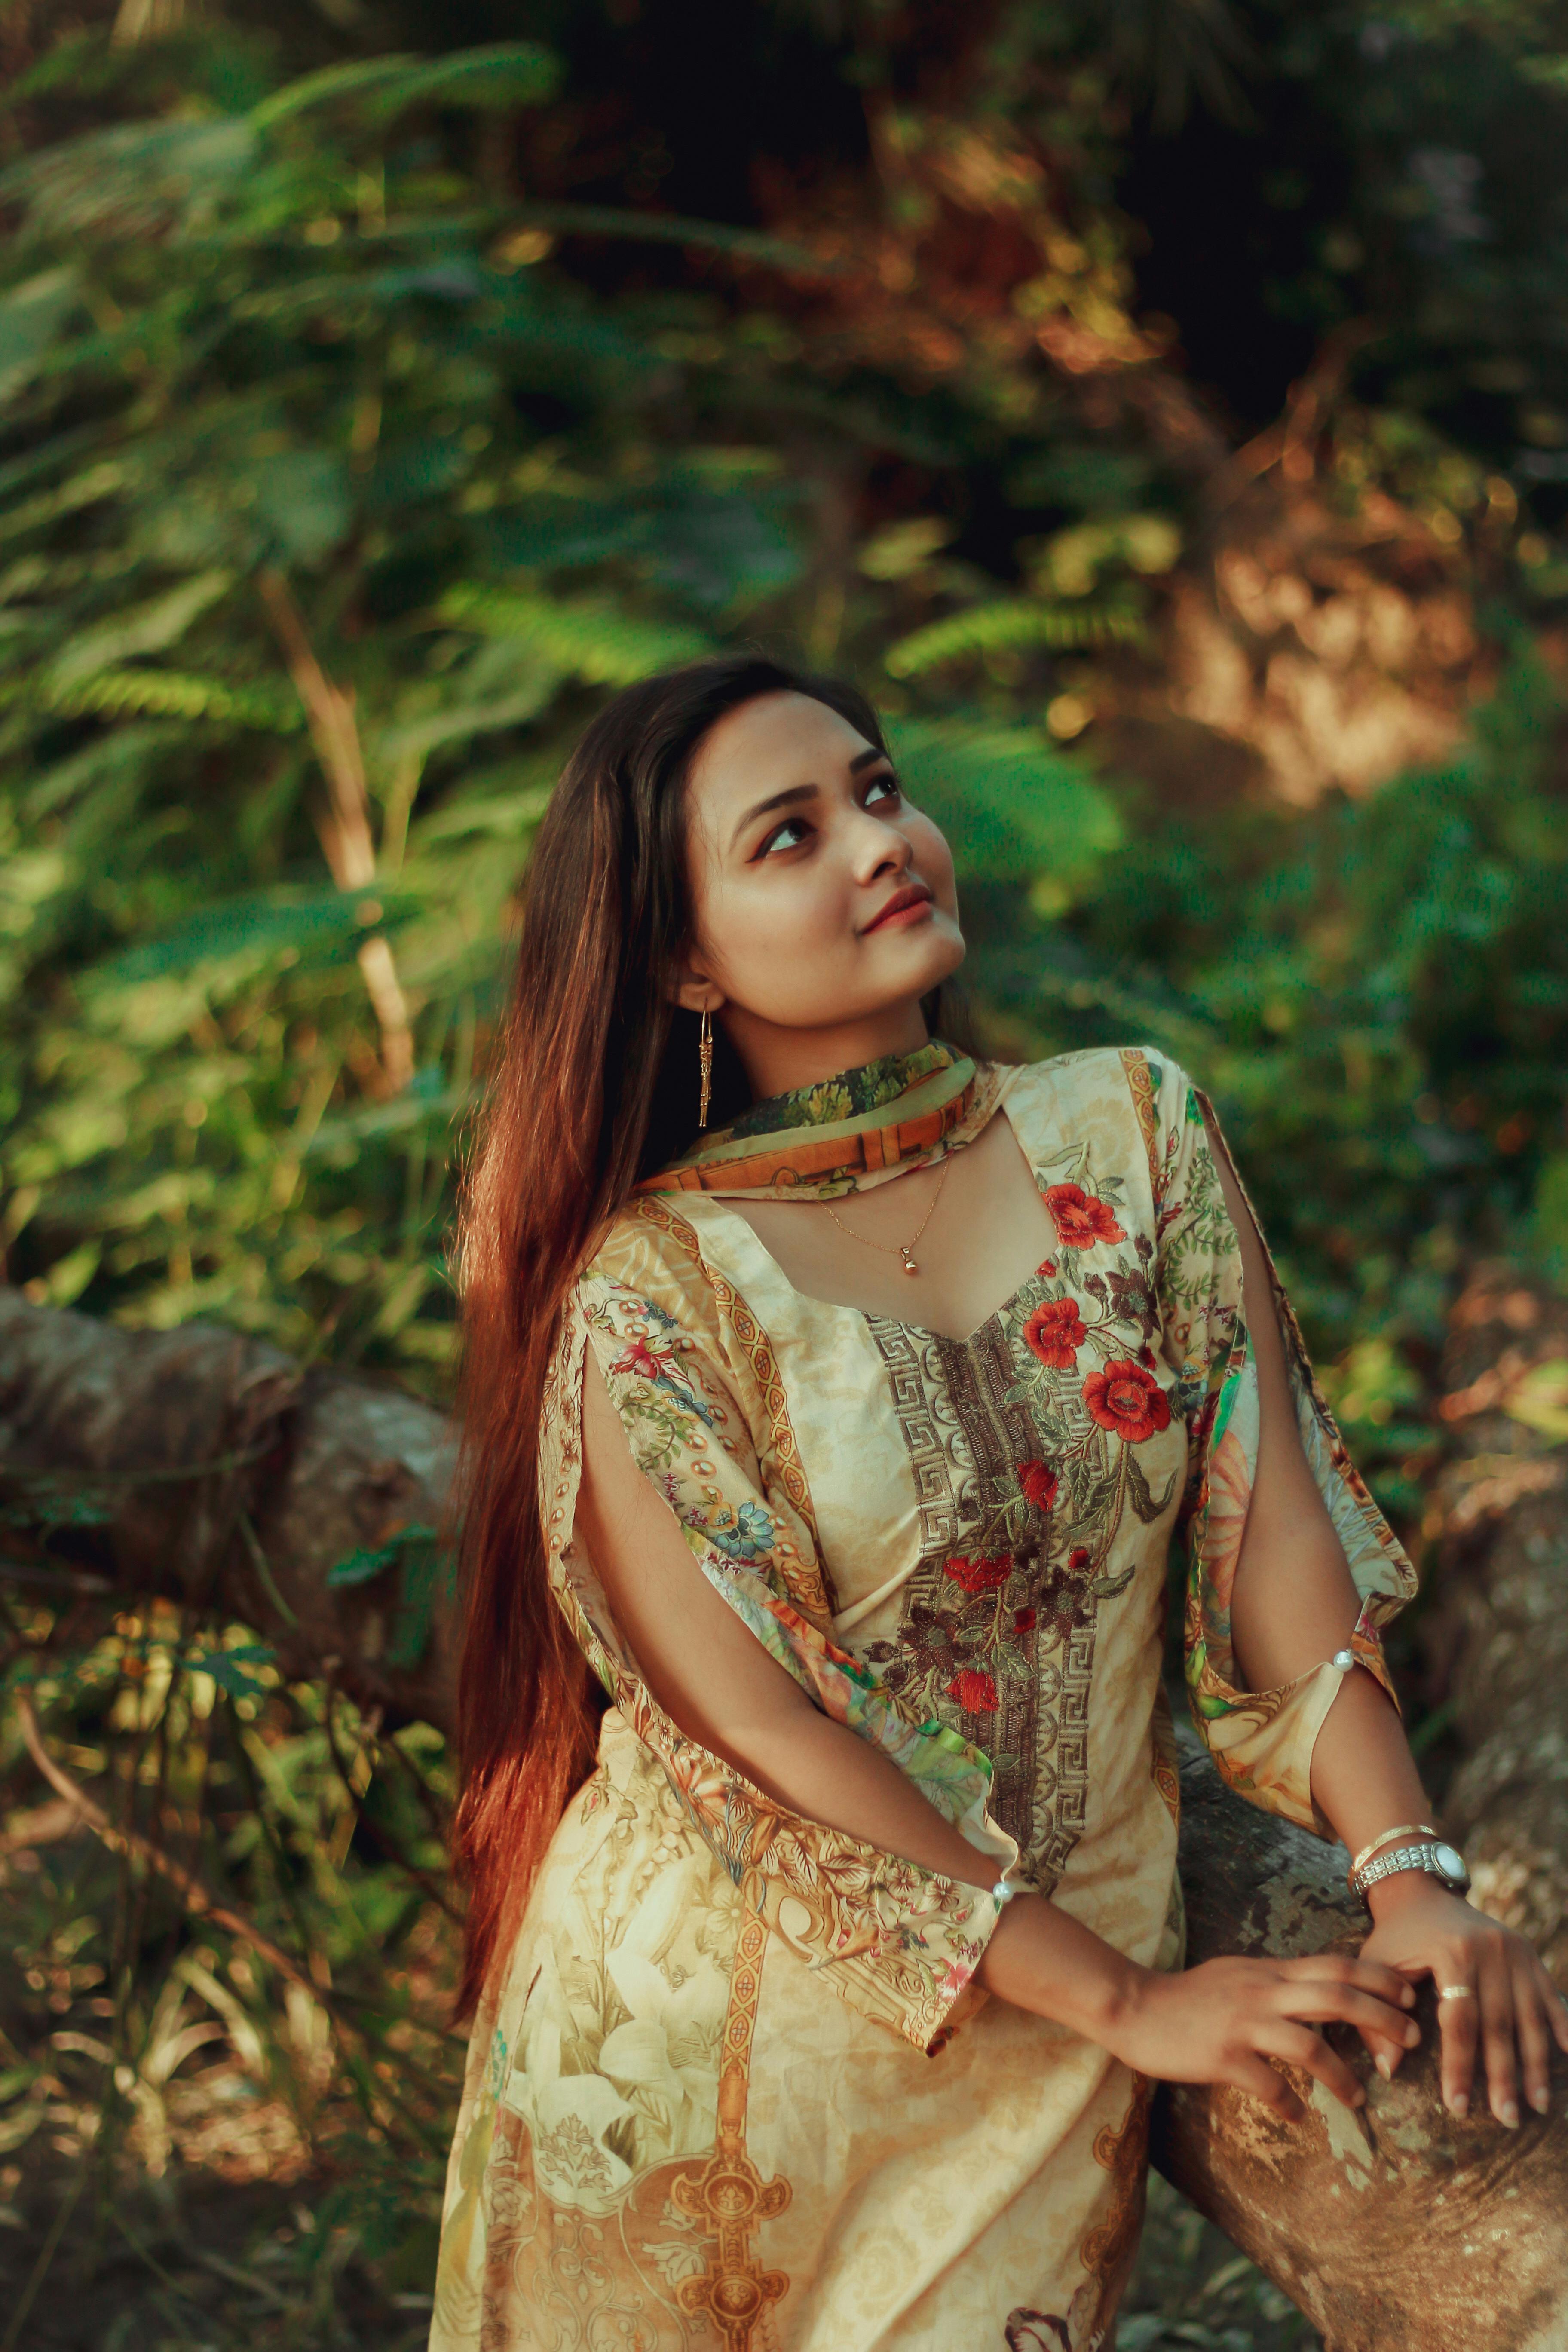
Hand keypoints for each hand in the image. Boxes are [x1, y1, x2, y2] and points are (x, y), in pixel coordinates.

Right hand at [1104, 1953, 1419, 2121]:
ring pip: (1310, 2045)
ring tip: (1359, 2098)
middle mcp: (1262, 1992)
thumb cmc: (1188, 1996)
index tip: (1410, 1995)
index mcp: (1269, 1971)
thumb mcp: (1239, 1975)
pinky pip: (1270, 2085)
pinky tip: (1297, 2118)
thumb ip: (1277, 1982)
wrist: (1134, 2006)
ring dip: (1343, 2075)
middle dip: (1382, 2017)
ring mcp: (1243, 2024)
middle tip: (1412, 2040)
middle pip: (1336, 1995)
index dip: (1379, 1977)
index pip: (1336, 1965)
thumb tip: (1318, 1991)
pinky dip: (1291, 2105)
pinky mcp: (1223, 2056)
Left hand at [1360, 1875, 1567, 2125]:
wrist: (1420, 1892)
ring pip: (1529, 2016)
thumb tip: (1389, 2070)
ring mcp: (1514, 1950)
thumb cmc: (1395, 1935)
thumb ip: (1378, 2015)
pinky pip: (1549, 1994)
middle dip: (1505, 2076)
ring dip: (1536, 2063)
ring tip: (1538, 2104)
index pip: (1459, 2022)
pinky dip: (1562, 2025)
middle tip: (1508, 2119)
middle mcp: (1489, 1950)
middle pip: (1499, 2024)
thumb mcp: (1375, 1965)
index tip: (1458, 2108)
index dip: (1459, 2067)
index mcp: (1452, 1952)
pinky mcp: (1528, 1952)